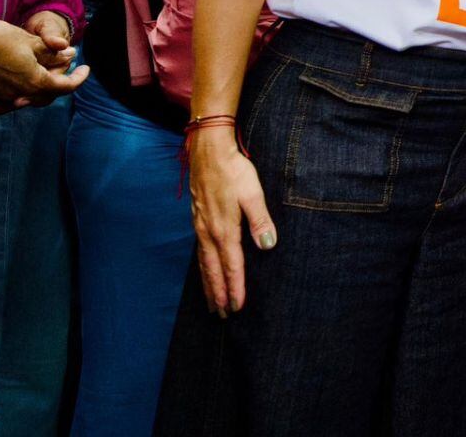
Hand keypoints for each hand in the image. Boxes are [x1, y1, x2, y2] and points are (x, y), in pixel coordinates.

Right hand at [0, 16, 86, 119]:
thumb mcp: (30, 41)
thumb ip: (51, 52)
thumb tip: (69, 55)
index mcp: (33, 82)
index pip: (64, 86)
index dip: (79, 77)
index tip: (85, 67)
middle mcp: (16, 94)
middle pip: (43, 95)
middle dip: (56, 82)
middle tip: (63, 68)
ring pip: (21, 96)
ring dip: (33, 87)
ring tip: (39, 71)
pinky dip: (10, 89)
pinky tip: (12, 76)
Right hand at [189, 126, 276, 315]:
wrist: (207, 150)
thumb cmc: (233, 169)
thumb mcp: (252, 192)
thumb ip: (260, 220)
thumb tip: (268, 245)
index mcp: (224, 229)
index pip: (231, 265)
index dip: (235, 287)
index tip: (238, 307)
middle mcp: (208, 232)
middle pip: (213, 270)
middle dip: (218, 294)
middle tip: (223, 315)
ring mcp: (200, 226)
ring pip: (203, 263)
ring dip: (208, 284)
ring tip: (212, 302)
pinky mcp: (197, 219)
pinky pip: (199, 251)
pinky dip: (202, 267)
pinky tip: (205, 270)